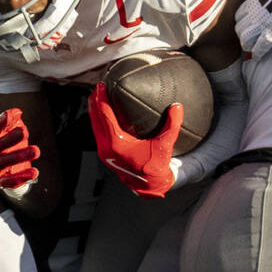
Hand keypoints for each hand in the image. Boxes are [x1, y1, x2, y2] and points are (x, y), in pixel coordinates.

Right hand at [0, 108, 39, 191]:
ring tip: (36, 150)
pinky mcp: (1, 182)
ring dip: (22, 155)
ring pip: (7, 162)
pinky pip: (12, 180)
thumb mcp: (9, 135)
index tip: (12, 114)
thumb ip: (12, 123)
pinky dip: (23, 177)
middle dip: (12, 138)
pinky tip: (35, 172)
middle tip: (24, 131)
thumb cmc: (8, 149)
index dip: (1, 121)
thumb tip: (17, 112)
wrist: (7, 175)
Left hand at [88, 82, 180, 197]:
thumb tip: (177, 106)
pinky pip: (97, 133)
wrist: (150, 186)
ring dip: (94, 111)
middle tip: (97, 86)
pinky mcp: (106, 155)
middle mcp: (106, 148)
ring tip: (96, 97)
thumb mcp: (165, 146)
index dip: (102, 99)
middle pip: (95, 119)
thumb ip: (172, 126)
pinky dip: (98, 121)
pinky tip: (101, 115)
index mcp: (116, 143)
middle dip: (94, 102)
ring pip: (94, 127)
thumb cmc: (156, 167)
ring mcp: (104, 152)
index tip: (101, 85)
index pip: (105, 116)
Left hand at [234, 0, 271, 56]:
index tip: (244, 21)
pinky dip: (258, 53)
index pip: (238, 15)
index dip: (240, 19)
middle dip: (240, 32)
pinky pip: (261, 47)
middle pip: (239, 29)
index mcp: (252, 2)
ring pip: (246, 40)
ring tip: (248, 46)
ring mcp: (264, 25)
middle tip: (245, 34)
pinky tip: (257, 56)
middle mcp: (255, 15)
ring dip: (246, 44)